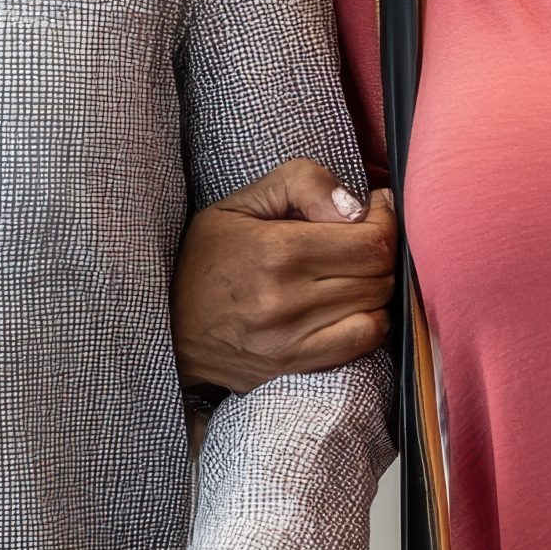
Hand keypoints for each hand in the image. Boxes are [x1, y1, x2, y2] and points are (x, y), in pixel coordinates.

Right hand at [171, 159, 395, 393]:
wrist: (164, 322)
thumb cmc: (206, 256)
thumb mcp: (242, 201)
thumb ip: (303, 183)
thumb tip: (358, 206)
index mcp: (277, 251)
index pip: (371, 242)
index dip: (386, 221)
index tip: (376, 209)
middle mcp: (287, 300)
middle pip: (378, 276)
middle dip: (381, 250)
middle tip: (362, 236)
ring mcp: (291, 341)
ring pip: (376, 310)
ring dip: (377, 286)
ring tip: (355, 271)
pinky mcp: (292, 366)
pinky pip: (361, 345)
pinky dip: (371, 322)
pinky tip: (353, 306)